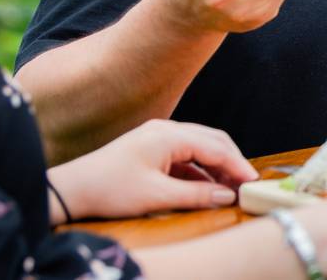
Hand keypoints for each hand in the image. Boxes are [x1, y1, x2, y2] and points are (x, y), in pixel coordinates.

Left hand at [48, 119, 258, 220]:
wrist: (71, 190)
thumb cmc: (110, 189)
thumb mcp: (157, 196)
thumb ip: (196, 194)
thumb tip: (227, 196)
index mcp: (169, 135)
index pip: (217, 148)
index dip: (238, 166)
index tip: (255, 183)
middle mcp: (167, 130)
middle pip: (212, 141)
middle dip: (232, 162)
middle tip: (247, 185)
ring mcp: (158, 138)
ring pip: (200, 147)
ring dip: (217, 167)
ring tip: (230, 189)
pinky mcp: (151, 149)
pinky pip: (186, 156)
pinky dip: (200, 170)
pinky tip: (206, 187)